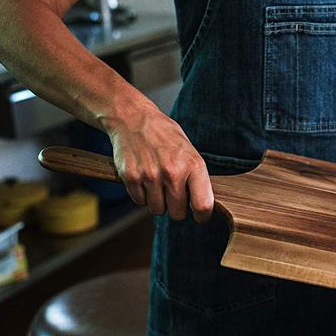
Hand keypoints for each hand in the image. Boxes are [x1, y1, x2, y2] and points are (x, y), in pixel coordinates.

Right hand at [105, 103, 213, 222]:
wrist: (133, 118)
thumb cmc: (166, 137)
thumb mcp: (190, 153)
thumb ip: (197, 179)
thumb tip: (205, 206)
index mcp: (194, 165)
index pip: (203, 205)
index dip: (202, 216)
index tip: (200, 216)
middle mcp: (173, 172)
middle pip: (178, 214)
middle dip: (176, 208)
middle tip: (173, 193)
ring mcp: (151, 175)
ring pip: (157, 209)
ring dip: (158, 201)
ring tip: (157, 182)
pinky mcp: (131, 177)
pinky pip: (139, 201)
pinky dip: (142, 194)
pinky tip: (144, 177)